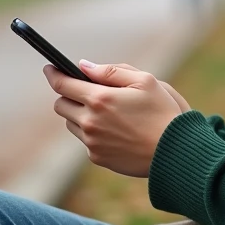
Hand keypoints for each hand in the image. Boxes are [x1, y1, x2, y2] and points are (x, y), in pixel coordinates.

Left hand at [43, 61, 184, 177]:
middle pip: (61, 105)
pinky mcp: (97, 157)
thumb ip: (111, 71)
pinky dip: (93, 132)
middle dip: (69, 95)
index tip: (50, 68)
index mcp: (100, 99)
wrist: (174, 153)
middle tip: (86, 92)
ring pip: (71, 124)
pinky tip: (115, 130)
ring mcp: (92, 142)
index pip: (63, 84)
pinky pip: (85, 140)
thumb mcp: (145, 81)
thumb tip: (84, 67)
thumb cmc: (163, 112)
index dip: (54, 74)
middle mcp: (90, 122)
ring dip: (80, 115)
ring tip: (106, 112)